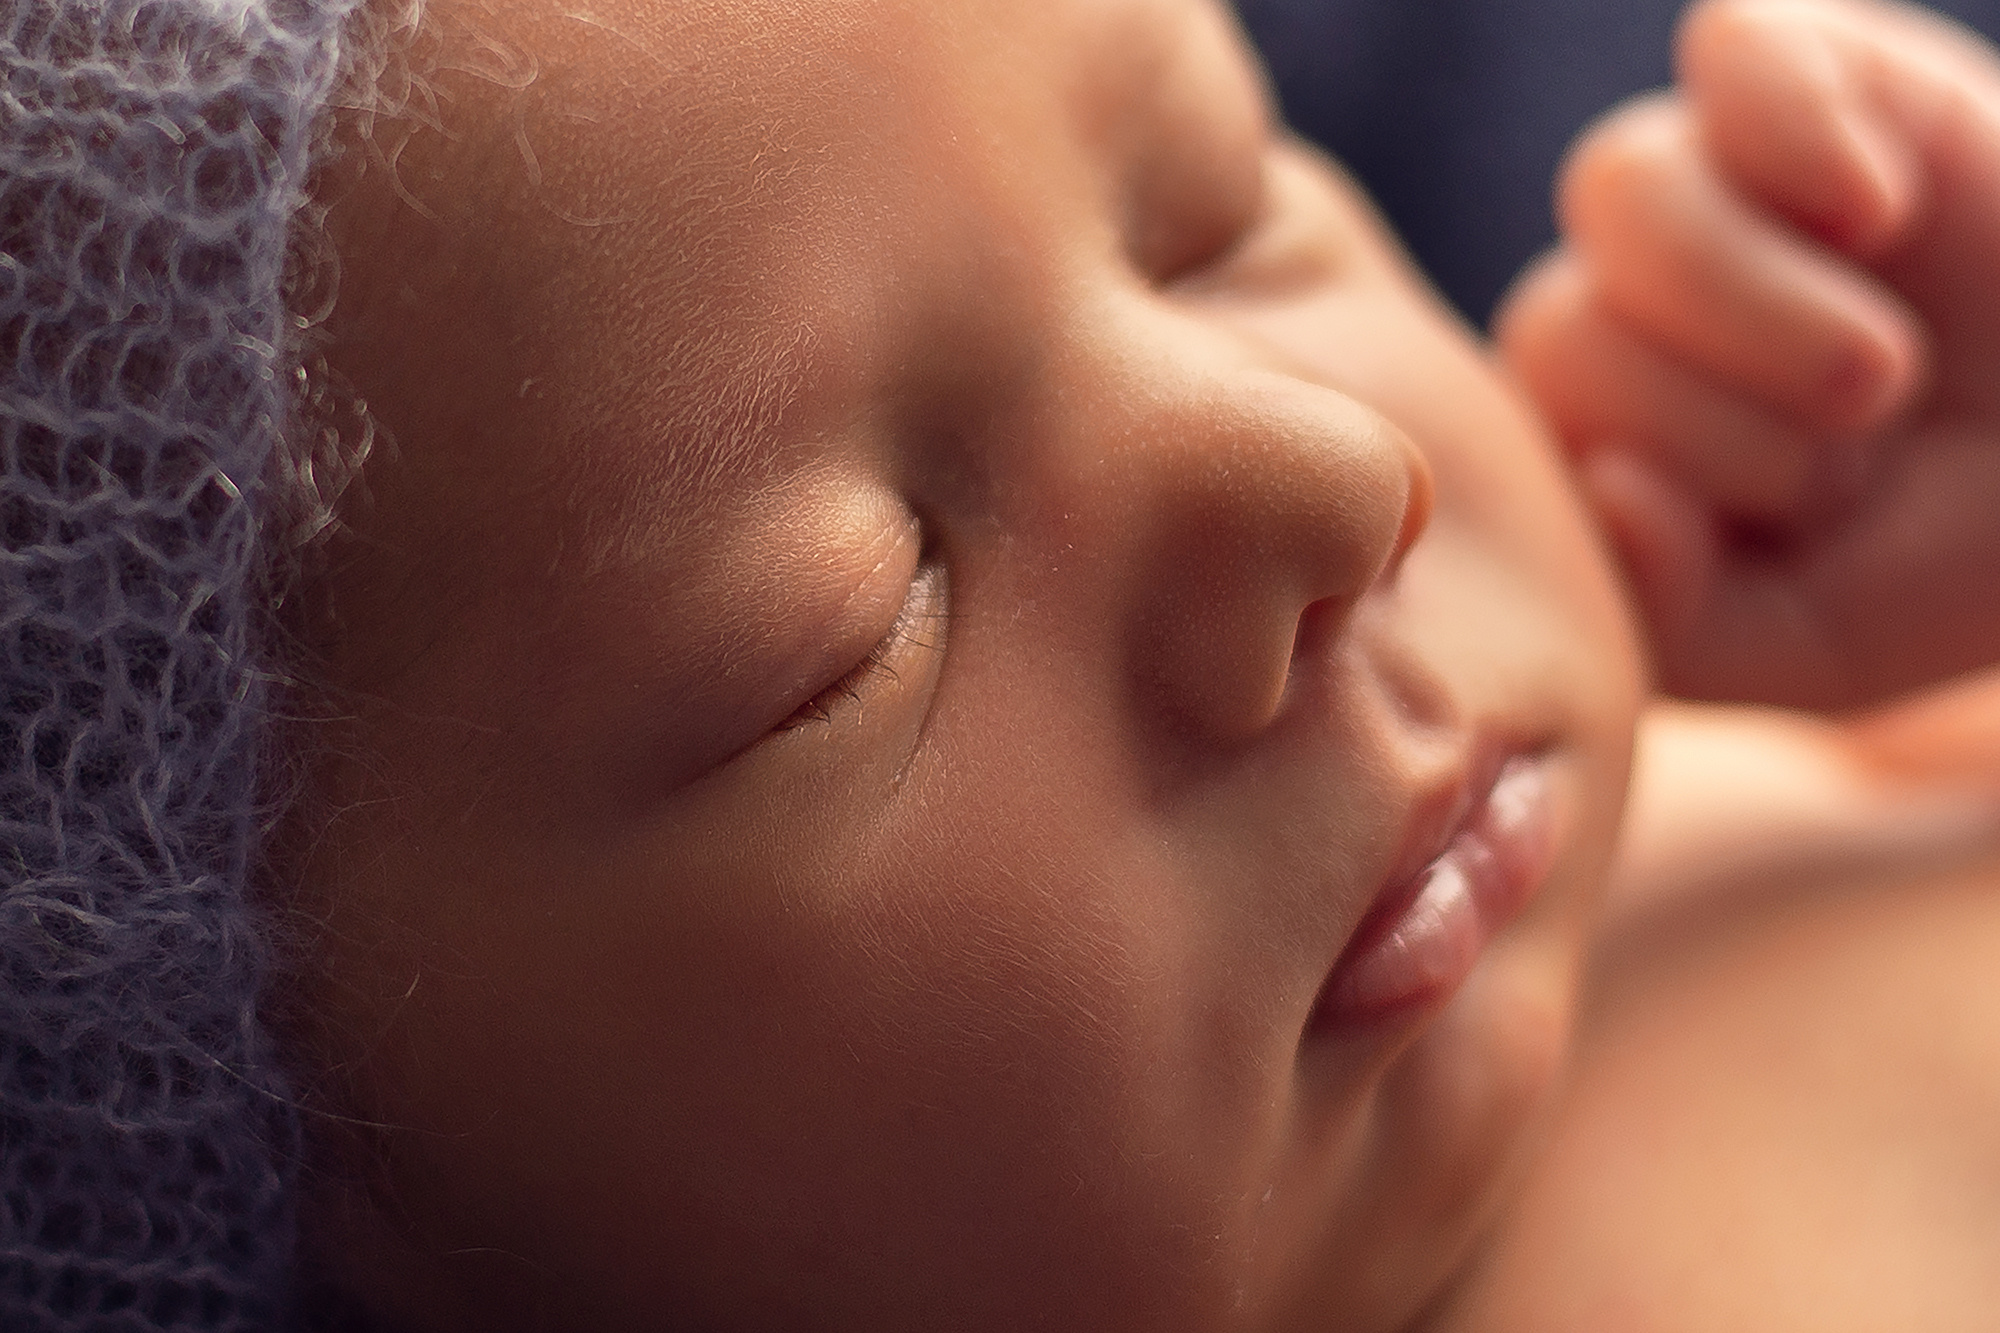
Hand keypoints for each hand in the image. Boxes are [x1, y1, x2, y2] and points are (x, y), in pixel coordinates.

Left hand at [1500, 0, 1999, 709]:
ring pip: (1619, 192)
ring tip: (1884, 366)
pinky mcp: (1812, 73)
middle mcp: (1626, 303)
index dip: (1664, 492)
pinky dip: (1796, 128)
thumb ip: (1672, 612)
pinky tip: (1878, 209)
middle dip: (1724, 422)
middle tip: (1864, 443)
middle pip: (1557, 329)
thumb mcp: (1809, 642)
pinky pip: (1731, 52)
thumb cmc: (1956, 552)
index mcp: (1596, 434)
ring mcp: (1711, 183)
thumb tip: (1612, 487)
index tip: (1796, 532)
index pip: (1523, 444)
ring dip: (1756, 302)